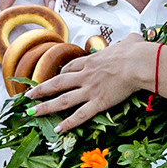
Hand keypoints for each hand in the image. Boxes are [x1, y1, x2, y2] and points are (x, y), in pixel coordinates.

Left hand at [27, 37, 153, 132]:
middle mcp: (85, 75)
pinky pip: (80, 115)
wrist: (138, 63)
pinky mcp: (99, 103)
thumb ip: (129, 41)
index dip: (61, 73)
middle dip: (41, 90)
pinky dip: (68, 123)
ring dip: (45, 107)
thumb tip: (135, 38)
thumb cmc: (136, 52)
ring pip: (63, 100)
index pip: (70, 68)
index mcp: (91, 61)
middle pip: (58, 83)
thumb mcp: (130, 41)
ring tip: (32, 113)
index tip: (55, 77)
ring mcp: (90, 90)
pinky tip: (58, 129)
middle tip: (28, 96)